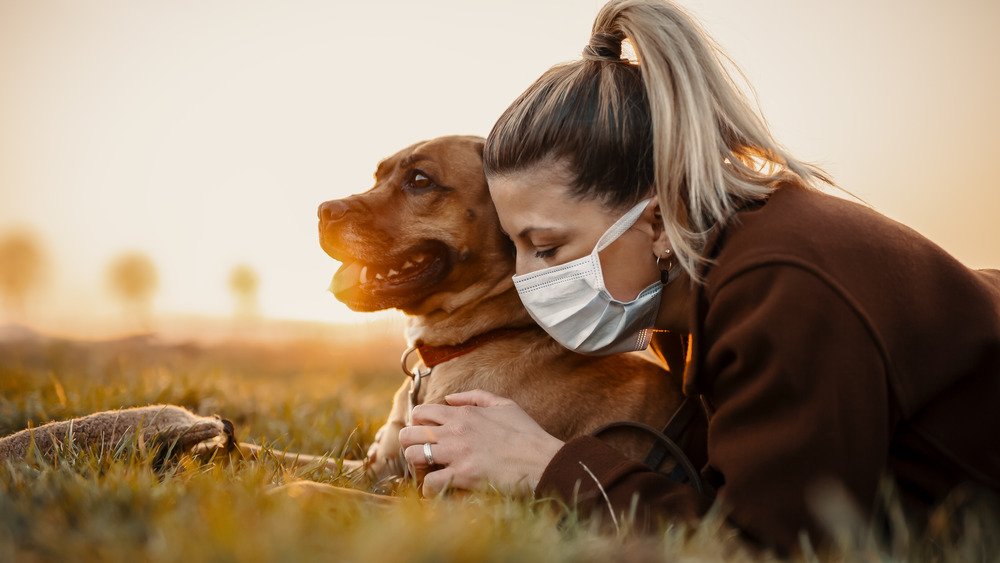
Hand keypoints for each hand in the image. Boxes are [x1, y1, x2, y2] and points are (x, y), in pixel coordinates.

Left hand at [398, 390, 563, 496]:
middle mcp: (454, 430)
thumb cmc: (526, 433)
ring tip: (427, 472)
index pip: (421, 412)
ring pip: (413, 455)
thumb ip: (475, 396)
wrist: (542, 460)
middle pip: (409, 433)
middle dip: (410, 445)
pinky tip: (436, 490)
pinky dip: (428, 489)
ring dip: (416, 466)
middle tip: (422, 455)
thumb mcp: (504, 405)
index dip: (417, 425)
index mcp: (463, 413)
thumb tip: (449, 398)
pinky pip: (429, 483)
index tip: (426, 435)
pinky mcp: (463, 475)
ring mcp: (457, 453)